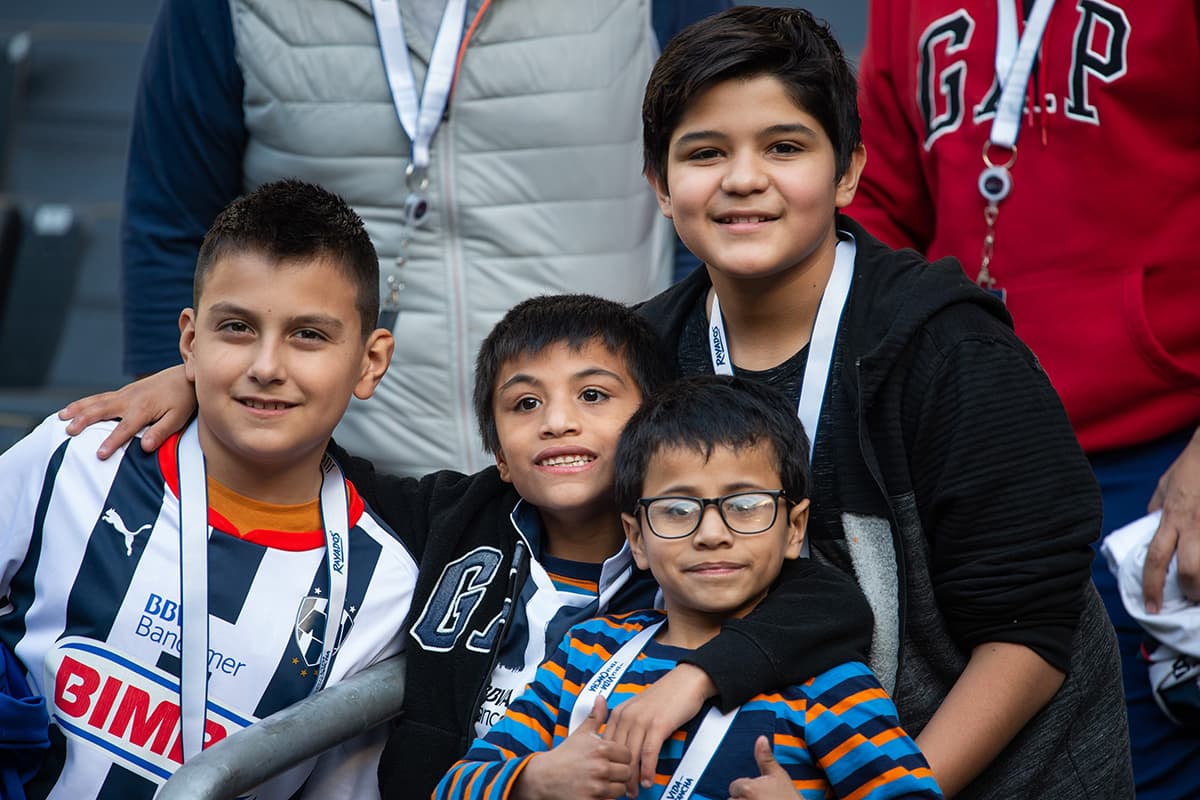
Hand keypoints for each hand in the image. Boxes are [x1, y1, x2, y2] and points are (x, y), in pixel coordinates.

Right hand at [57, 365, 195, 458]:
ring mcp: (125, 393)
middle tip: (68, 432)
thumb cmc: (183, 400)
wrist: (184, 377)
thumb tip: (145, 447)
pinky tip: (73, 408)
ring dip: (78, 409)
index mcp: (143, 409)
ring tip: (61, 417)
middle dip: (84, 421)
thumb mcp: (178, 419)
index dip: (112, 442)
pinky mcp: (124, 391)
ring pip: (96, 401)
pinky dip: (84, 402)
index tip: (99, 454)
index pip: (124, 428)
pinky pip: (100, 397)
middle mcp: (129, 399)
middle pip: (102, 410)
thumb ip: (161, 432)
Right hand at [514, 696, 630, 799]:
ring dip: (613, 787)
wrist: (544, 777)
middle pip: (627, 773)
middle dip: (619, 773)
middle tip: (607, 772)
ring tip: (601, 782)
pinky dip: (605, 798)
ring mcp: (596, 786)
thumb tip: (601, 698)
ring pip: (621, 789)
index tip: (611, 759)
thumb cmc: (564, 756)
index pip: (628, 755)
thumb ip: (595, 717)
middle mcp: (600, 767)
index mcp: (601, 749)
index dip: (620, 757)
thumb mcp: (580, 733)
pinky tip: (596, 791)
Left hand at [602, 662, 713, 796]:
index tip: (609, 778)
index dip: (607, 765)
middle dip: (618, 775)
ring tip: (634, 792)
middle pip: (617, 753)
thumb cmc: (664, 697)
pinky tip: (648, 781)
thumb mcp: (638, 708)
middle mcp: (626, 716)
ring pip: (631, 756)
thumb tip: (621, 749)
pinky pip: (649, 753)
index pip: (606, 745)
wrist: (686, 681)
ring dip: (632, 778)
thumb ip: (627, 724)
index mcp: (618, 712)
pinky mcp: (658, 725)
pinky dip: (648, 770)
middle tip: (620, 792)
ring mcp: (642, 720)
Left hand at [727, 736, 793, 798]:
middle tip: (762, 799)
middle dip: (743, 799)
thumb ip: (765, 758)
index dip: (746, 788)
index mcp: (749, 789)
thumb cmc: (790, 799)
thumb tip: (761, 739)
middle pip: (732, 799)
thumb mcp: (779, 775)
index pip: (735, 786)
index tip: (758, 792)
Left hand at [1144, 428, 1199, 609]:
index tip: (1150, 607)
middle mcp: (1193, 525)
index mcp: (1172, 518)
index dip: (1152, 586)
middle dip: (1191, 591)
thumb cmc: (1190, 467)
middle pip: (1190, 570)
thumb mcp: (1164, 487)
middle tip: (1191, 597)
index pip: (1156, 559)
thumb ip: (1157, 510)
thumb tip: (1151, 526)